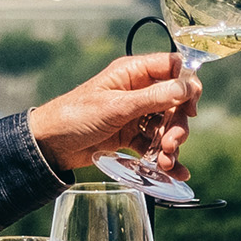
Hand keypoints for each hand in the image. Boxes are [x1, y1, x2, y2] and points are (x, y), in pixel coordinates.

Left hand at [26, 50, 194, 177]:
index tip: (191, 106)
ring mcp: (135, 113)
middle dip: (177, 124)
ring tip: (165, 163)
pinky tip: (174, 172)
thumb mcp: (116, 107)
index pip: (173, 67)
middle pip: (174, 102)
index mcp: (132, 72)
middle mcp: (137, 90)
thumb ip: (153, 98)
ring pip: (166, 125)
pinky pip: (154, 144)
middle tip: (171, 144)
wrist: (50, 146)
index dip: (187, 84)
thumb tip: (187, 87)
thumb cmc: (75, 116)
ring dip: (171, 144)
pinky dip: (164, 157)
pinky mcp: (131, 135)